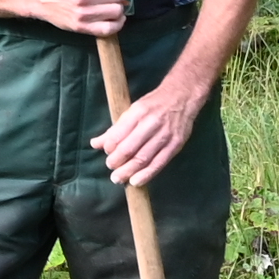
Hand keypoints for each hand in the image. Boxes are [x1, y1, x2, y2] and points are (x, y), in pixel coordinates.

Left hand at [96, 71, 209, 190]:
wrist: (182, 97)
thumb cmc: (154, 104)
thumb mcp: (132, 110)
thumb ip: (115, 128)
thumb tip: (96, 144)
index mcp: (138, 112)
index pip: (119, 134)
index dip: (110, 147)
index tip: (107, 153)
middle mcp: (151, 124)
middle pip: (130, 149)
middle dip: (116, 162)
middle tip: (111, 167)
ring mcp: (165, 135)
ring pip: (143, 158)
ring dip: (128, 171)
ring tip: (118, 178)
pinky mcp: (175, 145)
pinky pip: (159, 163)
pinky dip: (146, 175)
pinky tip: (136, 181)